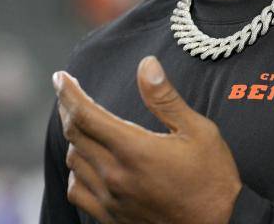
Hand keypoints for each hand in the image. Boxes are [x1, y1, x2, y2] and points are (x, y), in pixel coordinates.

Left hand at [53, 56, 242, 223]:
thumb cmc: (212, 179)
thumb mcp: (197, 131)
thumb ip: (165, 98)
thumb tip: (147, 65)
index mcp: (133, 150)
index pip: (85, 115)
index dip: (69, 93)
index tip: (61, 77)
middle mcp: (115, 175)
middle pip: (74, 135)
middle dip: (68, 108)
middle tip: (69, 92)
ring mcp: (111, 200)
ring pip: (74, 161)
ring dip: (74, 138)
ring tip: (82, 122)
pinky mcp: (111, 217)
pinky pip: (78, 191)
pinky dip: (76, 171)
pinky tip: (87, 163)